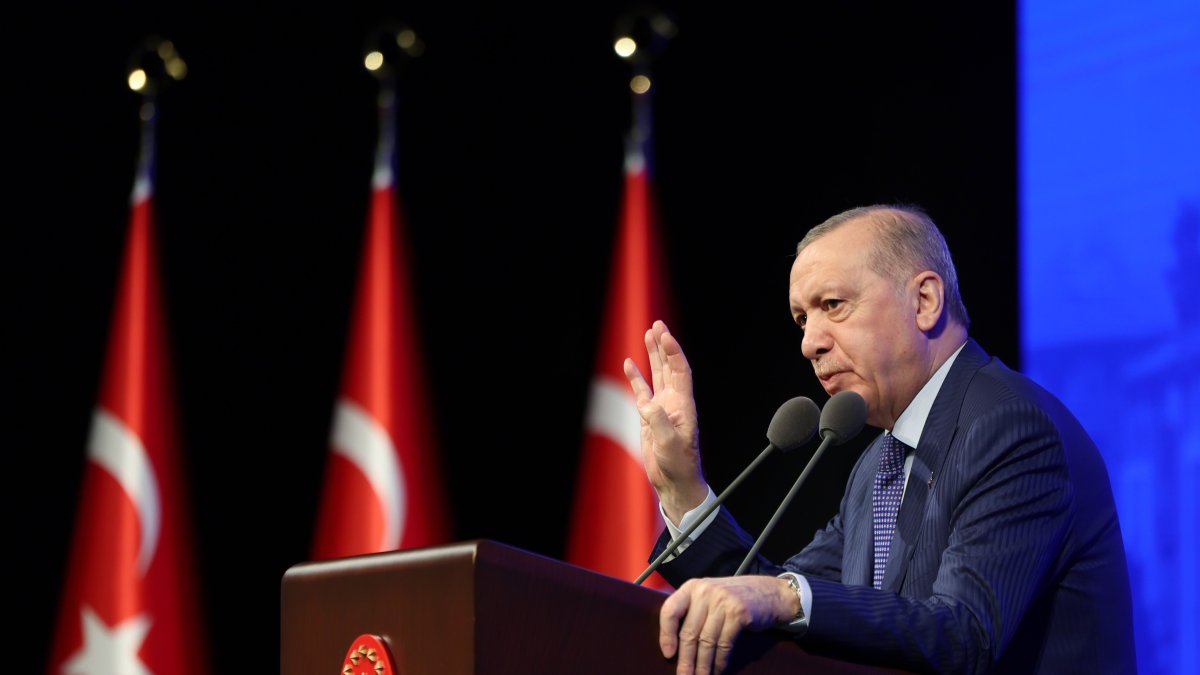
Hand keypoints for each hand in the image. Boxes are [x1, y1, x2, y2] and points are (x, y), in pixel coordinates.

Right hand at [624, 320, 706, 522]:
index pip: (680, 371)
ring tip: (648, 334)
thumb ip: (659, 421)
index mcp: (683, 405)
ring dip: (653, 355)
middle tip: (657, 325)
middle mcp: (674, 402)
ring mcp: (662, 408)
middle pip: (669, 366)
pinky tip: (630, 364)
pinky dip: (636, 377)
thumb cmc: (679, 465)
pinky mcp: (649, 416)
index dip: (673, 352)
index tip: (665, 335)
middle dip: (663, 345)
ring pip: (657, 374)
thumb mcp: (670, 444)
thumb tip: (647, 403)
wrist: (674, 481)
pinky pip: (642, 391)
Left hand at [660, 575, 797, 674]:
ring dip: (702, 665)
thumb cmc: (734, 599)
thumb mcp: (709, 596)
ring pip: (706, 641)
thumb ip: (692, 611)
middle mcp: (705, 592)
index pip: (670, 611)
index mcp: (692, 587)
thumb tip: (674, 644)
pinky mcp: (738, 613)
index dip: (666, 634)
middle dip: (685, 659)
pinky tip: (717, 671)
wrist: (770, 592)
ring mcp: (723, 601)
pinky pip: (724, 643)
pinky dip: (720, 661)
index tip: (668, 654)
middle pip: (689, 632)